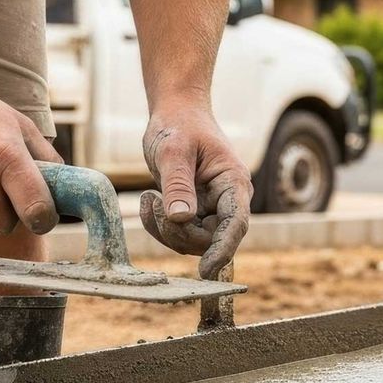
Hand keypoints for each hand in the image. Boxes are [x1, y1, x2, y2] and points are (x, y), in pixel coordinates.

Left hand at [139, 102, 251, 278]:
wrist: (176, 111)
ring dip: (165, 229)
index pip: (235, 224)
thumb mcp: (173, 152)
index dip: (223, 249)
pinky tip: (147, 200)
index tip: (206, 271)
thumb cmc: (179, 124)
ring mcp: (211, 207)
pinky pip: (180, 232)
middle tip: (153, 204)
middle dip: (178, 232)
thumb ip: (178, 186)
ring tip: (148, 198)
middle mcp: (228, 199)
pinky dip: (159, 225)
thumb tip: (181, 219)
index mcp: (233, 183)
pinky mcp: (195, 210)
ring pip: (193, 240)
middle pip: (210, 238)